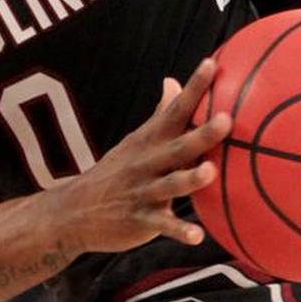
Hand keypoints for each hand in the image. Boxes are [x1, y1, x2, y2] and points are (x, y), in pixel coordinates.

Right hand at [52, 57, 230, 253]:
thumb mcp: (135, 141)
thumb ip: (160, 114)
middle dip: (202, 134)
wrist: (72, 212)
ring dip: (190, 179)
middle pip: (178, 146)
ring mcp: (142, 192)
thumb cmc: (116, 172)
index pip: (176, 110)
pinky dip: (178, 231)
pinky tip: (197, 237)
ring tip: (211, 172)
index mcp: (149, 141)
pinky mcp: (139, 221)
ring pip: (170, 185)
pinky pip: (161, 227)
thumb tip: (173, 81)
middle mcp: (147, 163)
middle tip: (227, 120)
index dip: (194, 88)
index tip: (213, 64)